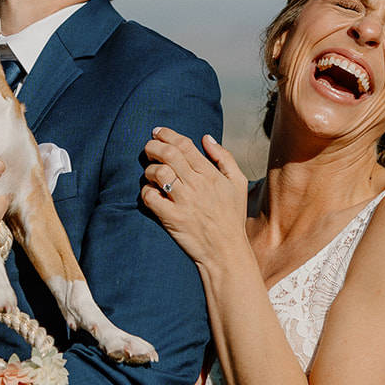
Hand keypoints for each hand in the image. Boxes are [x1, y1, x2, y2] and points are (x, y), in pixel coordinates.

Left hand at [141, 128, 249, 266]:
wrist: (227, 252)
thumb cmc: (232, 217)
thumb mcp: (238, 184)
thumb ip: (224, 157)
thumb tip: (206, 138)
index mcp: (211, 175)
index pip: (185, 145)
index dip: (167, 134)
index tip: (157, 132)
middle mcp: (197, 185)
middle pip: (169, 154)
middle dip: (153, 146)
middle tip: (149, 148)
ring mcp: (184, 203)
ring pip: (159, 173)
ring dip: (150, 170)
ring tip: (151, 174)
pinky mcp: (172, 219)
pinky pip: (151, 198)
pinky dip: (146, 192)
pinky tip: (151, 194)